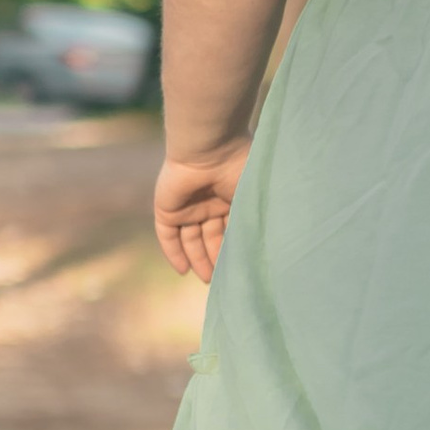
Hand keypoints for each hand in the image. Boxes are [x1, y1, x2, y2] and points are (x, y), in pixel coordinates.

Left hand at [154, 143, 251, 284]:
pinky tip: (183, 271)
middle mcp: (208, 202)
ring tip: (208, 280)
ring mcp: (187, 206)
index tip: (243, 267)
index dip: (235, 248)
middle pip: (210, 236)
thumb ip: (254, 220)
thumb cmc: (238, 167)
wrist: (211, 148)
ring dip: (198, 259)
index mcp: (229, 196)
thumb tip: (262, 247)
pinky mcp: (167, 208)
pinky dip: (174, 252)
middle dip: (217, 258)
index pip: (230, 228)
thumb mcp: (252, 197)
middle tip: (225, 281)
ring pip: (190, 239)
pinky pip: (167, 235)